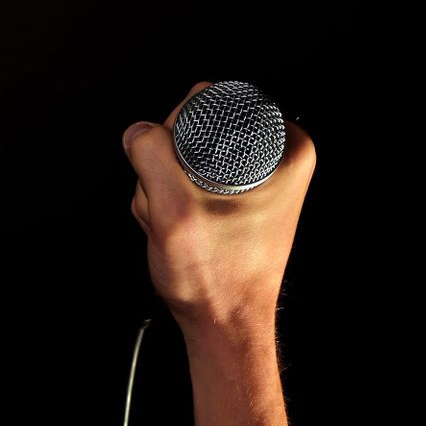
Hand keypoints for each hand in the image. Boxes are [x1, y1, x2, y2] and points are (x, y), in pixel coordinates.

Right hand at [123, 82, 315, 350]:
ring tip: (178, 225)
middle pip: (191, 130)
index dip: (175, 133)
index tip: (176, 176)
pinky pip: (184, 182)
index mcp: (286, 150)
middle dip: (166, 168)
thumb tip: (139, 131)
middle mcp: (277, 159)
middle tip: (175, 208)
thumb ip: (152, 160)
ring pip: (181, 158)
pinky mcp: (232, 199)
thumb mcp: (177, 213)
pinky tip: (178, 230)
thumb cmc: (217, 280)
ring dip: (164, 190)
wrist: (223, 323)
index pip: (208, 101)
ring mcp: (252, 181)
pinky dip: (170, 203)